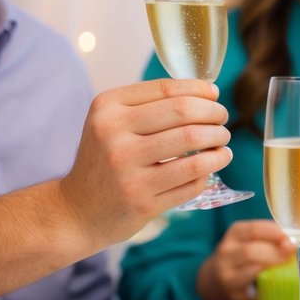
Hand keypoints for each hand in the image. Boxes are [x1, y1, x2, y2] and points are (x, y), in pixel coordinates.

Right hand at [58, 79, 230, 247]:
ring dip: (219, 146)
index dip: (200, 91)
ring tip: (223, 145)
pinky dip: (208, 172)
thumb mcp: (112, 122)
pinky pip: (192, 182)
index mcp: (107, 109)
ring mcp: (127, 172)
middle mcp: (113, 136)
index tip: (215, 96)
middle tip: (223, 122)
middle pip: (184, 114)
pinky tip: (209, 168)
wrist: (77, 210)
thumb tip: (208, 92)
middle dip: (215, 115)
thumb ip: (152, 104)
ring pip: (193, 150)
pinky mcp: (142, 202)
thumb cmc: (106, 159)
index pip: (167, 90)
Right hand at [197, 220, 299, 299]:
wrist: (220, 281)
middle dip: (283, 251)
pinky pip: (253, 285)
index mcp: (238, 233)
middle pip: (254, 250)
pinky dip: (272, 281)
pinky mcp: (232, 291)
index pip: (257, 229)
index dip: (281, 232)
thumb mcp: (263, 244)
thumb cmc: (250, 259)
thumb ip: (287, 240)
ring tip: (299, 266)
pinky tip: (285, 281)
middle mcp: (228, 251)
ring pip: (253, 267)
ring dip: (279, 266)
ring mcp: (227, 272)